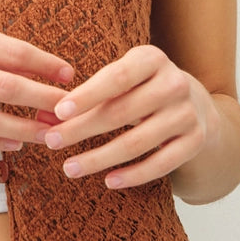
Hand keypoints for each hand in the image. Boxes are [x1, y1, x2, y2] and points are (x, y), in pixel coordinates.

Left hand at [33, 44, 217, 188]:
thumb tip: (43, 117)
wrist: (196, 104)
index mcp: (153, 59)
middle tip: (51, 142)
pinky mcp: (195, 141)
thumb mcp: (121, 79)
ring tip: (70, 168)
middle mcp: (175, 83)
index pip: (117, 77)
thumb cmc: (142, 89)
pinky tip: (108, 181)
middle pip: (122, 112)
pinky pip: (161, 164)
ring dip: (99, 158)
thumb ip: (87, 95)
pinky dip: (132, 175)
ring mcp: (187, 113)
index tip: (57, 113)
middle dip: (81, 130)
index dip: (87, 95)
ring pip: (137, 142)